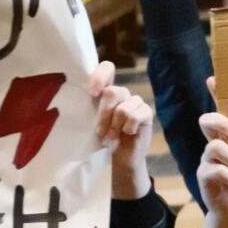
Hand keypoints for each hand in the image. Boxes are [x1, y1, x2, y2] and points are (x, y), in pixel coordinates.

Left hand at [88, 61, 154, 201]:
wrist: (119, 158)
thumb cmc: (102, 139)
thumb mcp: (92, 122)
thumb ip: (90, 107)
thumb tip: (81, 98)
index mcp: (106, 91)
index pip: (107, 69)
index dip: (100, 76)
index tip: (92, 93)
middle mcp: (122, 94)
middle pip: (112, 91)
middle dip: (104, 114)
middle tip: (100, 132)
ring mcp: (135, 102)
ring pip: (123, 108)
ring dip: (114, 127)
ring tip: (111, 139)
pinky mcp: (146, 113)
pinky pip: (135, 116)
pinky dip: (127, 128)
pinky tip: (127, 135)